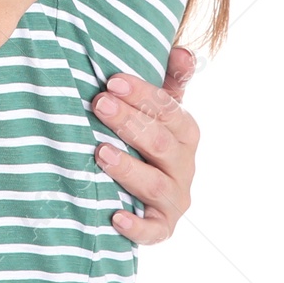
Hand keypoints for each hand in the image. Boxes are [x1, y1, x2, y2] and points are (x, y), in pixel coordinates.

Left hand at [93, 46, 200, 243]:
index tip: (111, 81)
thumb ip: (170, 79)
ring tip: (100, 152)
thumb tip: (183, 51)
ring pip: (154, 184)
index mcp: (185, 131)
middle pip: (160, 143)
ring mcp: (174, 197)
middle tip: (98, 105)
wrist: (145, 188)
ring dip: (128, 168)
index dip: (142, 94)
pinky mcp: (162, 226)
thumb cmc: (146, 135)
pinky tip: (115, 215)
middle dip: (129, 123)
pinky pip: (153, 231)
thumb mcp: (159, 106)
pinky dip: (136, 226)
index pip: (169, 109)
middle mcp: (184, 165)